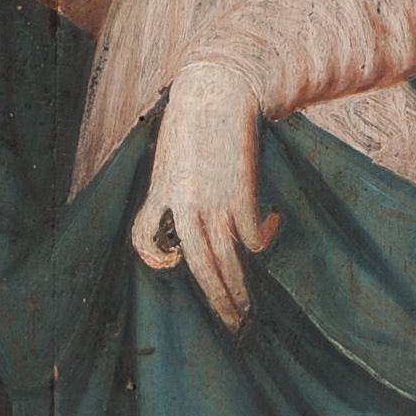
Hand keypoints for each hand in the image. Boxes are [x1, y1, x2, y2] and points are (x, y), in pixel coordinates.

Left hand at [132, 57, 277, 330]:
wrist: (218, 90)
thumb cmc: (196, 118)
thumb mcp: (173, 152)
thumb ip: (176, 185)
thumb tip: (194, 218)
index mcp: (158, 194)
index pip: (142, 240)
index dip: (156, 257)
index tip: (173, 260)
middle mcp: (181, 207)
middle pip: (198, 269)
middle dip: (215, 301)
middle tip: (229, 325)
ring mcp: (212, 205)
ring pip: (227, 262)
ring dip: (239, 290)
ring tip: (248, 307)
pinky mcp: (239, 197)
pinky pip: (253, 236)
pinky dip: (263, 236)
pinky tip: (273, 220)